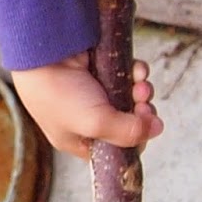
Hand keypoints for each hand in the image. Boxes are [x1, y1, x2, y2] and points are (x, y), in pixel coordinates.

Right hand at [10, 53, 161, 158]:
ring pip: (132, 97)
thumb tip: (157, 129)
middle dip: (142, 114)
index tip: (146, 128)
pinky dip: (137, 72)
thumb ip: (128, 132)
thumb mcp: (95, 123)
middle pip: (129, 122)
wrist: (43, 52)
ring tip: (141, 86)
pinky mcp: (102, 68)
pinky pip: (129, 74)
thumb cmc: (58, 94)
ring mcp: (96, 92)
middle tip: (144, 106)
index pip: (117, 150)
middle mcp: (88, 118)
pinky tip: (137, 70)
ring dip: (142, 91)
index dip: (137, 140)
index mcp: (81, 140)